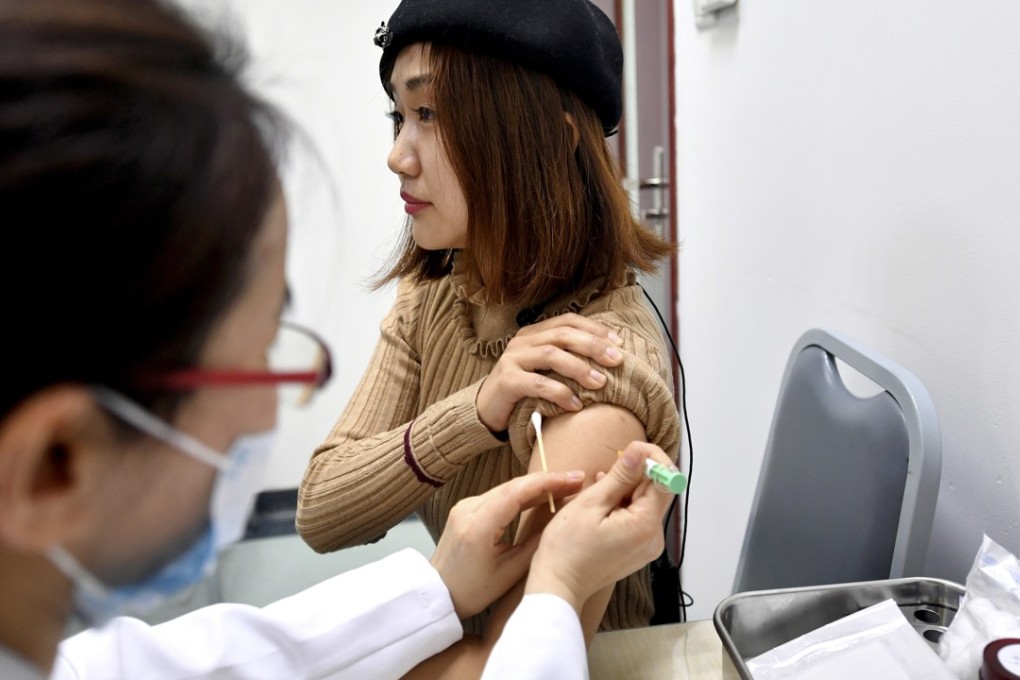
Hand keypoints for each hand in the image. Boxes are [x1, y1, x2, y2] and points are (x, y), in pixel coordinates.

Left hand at [430, 469, 585, 618]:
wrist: (439, 593)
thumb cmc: (473, 591)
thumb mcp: (510, 572)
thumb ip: (536, 544)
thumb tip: (561, 520)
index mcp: (478, 526)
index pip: (516, 492)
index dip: (547, 482)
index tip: (573, 480)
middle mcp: (468, 509)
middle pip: (513, 486)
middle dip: (546, 481)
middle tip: (577, 480)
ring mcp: (465, 506)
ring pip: (507, 488)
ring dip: (536, 486)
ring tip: (565, 486)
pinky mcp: (466, 508)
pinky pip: (498, 495)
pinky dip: (522, 493)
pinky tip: (541, 495)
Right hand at [475, 313, 624, 431]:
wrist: (486, 410)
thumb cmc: (523, 390)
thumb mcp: (544, 370)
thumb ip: (566, 360)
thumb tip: (606, 359)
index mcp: (533, 334)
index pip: (567, 321)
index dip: (594, 329)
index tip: (618, 342)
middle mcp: (522, 342)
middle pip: (562, 335)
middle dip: (592, 346)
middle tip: (617, 360)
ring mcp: (512, 359)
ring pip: (550, 355)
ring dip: (579, 368)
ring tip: (601, 382)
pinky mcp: (506, 381)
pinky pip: (537, 384)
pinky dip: (559, 393)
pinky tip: (576, 405)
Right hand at [524, 442, 674, 612]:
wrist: (558, 585)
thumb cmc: (567, 548)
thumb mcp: (591, 503)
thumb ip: (620, 476)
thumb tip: (639, 451)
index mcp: (645, 525)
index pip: (666, 480)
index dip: (651, 459)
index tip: (630, 450)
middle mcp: (654, 537)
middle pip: (657, 492)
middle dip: (636, 474)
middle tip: (608, 468)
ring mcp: (647, 546)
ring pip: (646, 503)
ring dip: (626, 489)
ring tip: (600, 486)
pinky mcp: (638, 550)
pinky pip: (638, 518)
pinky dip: (624, 505)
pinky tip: (603, 502)